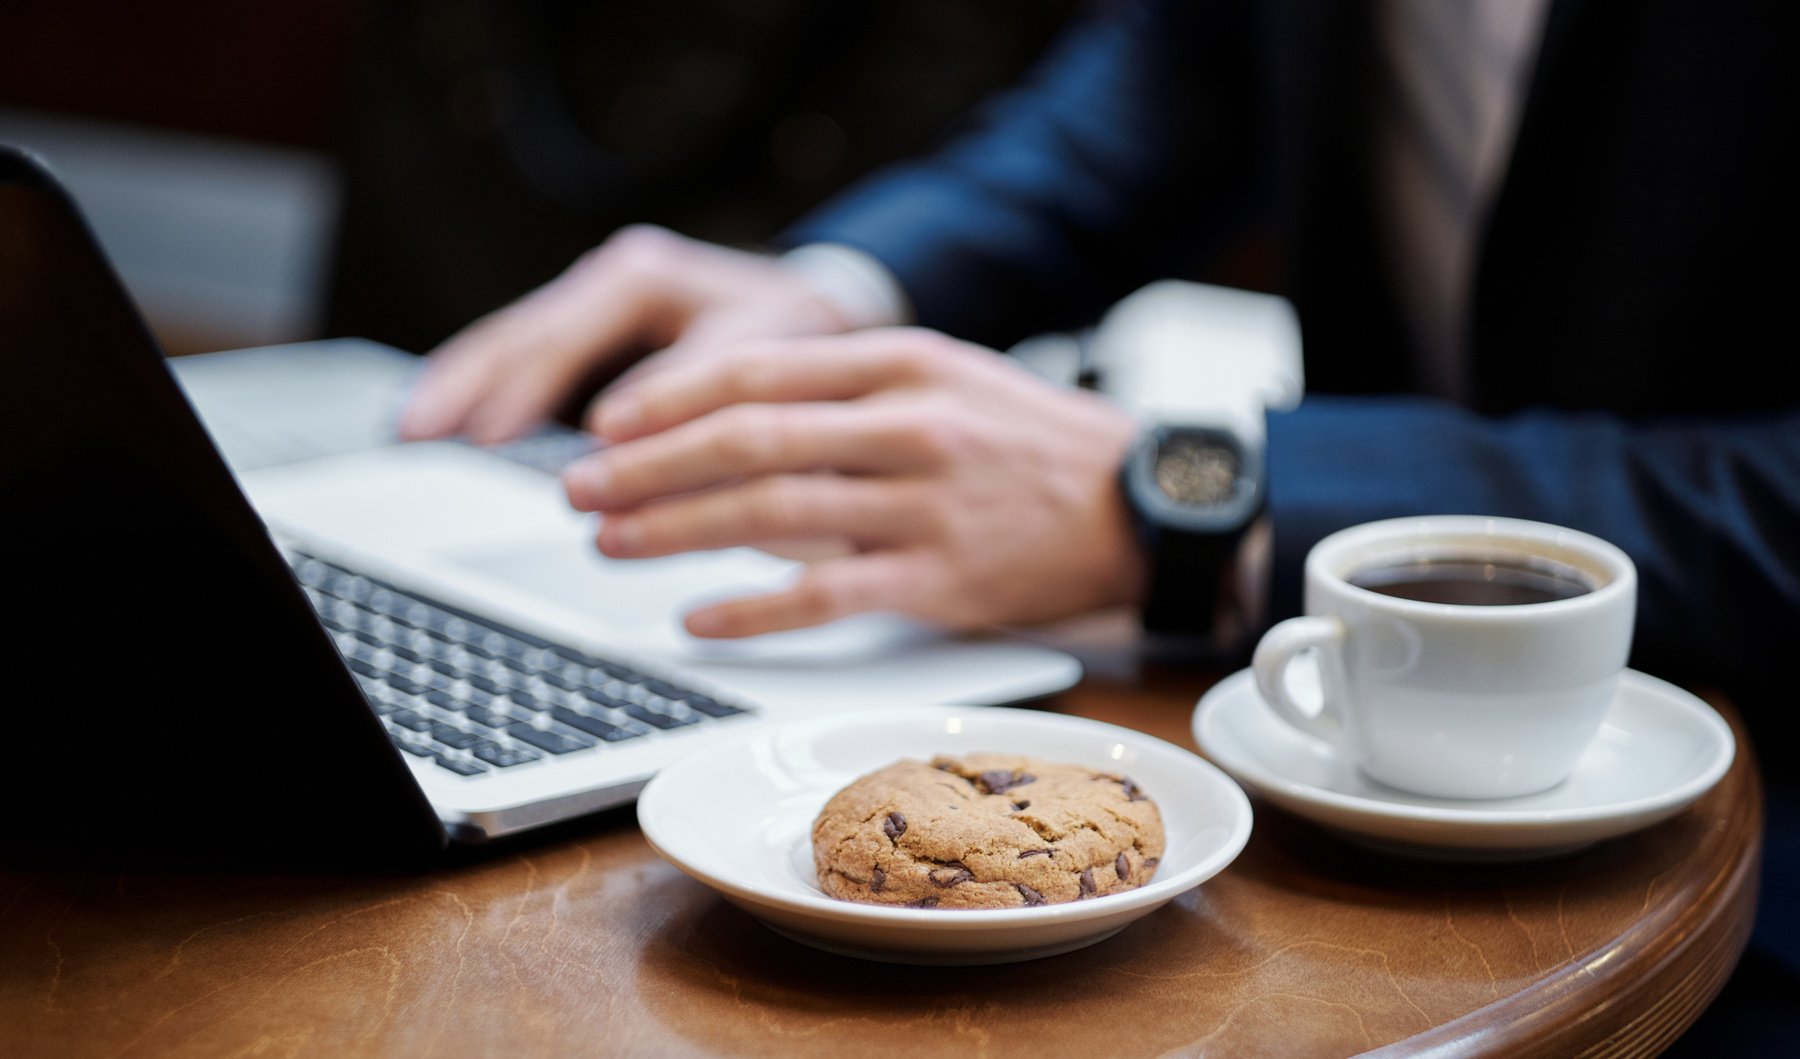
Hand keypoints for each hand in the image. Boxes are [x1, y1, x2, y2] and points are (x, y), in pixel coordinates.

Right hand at [398, 225, 853, 443]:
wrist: (823, 306)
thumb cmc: (801, 335)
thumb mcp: (763, 356)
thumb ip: (695, 395)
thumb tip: (614, 440)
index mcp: (645, 276)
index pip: (567, 338)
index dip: (525, 392)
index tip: (486, 437)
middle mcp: (611, 278)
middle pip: (519, 333)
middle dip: (465, 385)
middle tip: (417, 434)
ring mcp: (595, 300)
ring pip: (511, 341)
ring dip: (460, 387)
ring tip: (411, 431)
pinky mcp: (592, 331)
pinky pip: (525, 356)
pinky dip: (484, 388)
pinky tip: (447, 419)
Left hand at [561, 329, 1146, 636]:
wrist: (1140, 505)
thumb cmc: (1027, 443)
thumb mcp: (946, 378)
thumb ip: (848, 390)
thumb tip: (731, 419)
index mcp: (902, 363)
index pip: (757, 370)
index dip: (668, 399)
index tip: (607, 424)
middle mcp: (909, 426)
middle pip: (749, 441)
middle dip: (648, 466)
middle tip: (582, 490)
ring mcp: (925, 506)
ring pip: (772, 516)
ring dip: (677, 531)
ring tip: (613, 545)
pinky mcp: (941, 582)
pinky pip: (825, 597)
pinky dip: (752, 609)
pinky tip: (698, 618)